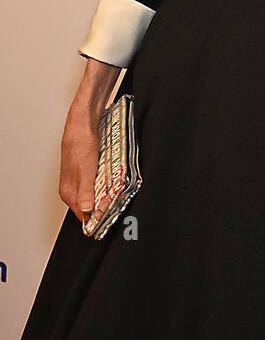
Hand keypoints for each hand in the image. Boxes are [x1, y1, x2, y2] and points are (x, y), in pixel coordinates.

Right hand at [60, 58, 119, 223]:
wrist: (83, 119)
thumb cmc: (81, 140)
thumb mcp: (86, 167)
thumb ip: (87, 190)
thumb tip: (88, 211)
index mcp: (68, 191)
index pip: (84, 216)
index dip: (98, 220)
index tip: (113, 221)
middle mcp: (73, 187)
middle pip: (91, 207)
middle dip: (105, 209)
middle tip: (121, 207)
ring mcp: (80, 179)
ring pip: (97, 195)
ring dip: (108, 198)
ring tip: (121, 197)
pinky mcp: (88, 170)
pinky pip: (99, 184)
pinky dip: (109, 186)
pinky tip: (118, 183)